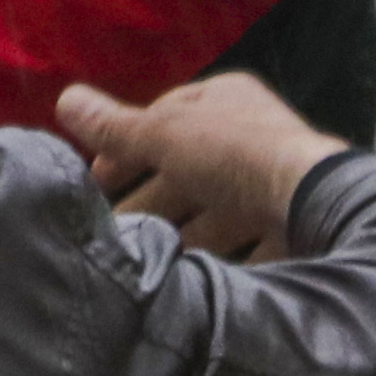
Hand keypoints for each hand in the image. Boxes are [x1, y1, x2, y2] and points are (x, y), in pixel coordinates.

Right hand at [57, 71, 344, 257]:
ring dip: (180, 232)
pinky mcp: (290, 229)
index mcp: (226, 100)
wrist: (310, 207)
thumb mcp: (162, 135)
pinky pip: (243, 243)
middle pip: (189, 168)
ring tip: (142, 260)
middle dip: (150, 198)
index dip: (126, 147)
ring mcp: (275, 184)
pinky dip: (216, 259)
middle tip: (113, 231)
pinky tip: (187, 278)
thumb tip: (64, 98)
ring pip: (214, 209)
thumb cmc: (231, 156)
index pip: (165, 117)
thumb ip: (115, 127)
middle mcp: (253, 135)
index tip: (95, 181)